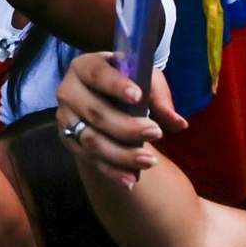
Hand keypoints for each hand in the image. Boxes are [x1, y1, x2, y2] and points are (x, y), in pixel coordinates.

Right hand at [54, 54, 183, 187]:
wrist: (102, 97)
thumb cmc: (126, 82)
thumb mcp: (144, 79)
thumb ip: (160, 98)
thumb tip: (178, 124)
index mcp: (84, 67)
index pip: (98, 75)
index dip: (116, 85)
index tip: (138, 96)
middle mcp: (68, 92)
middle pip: (95, 113)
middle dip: (126, 127)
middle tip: (156, 133)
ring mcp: (66, 119)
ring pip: (91, 140)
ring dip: (121, 154)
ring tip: (150, 160)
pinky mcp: (69, 142)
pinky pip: (90, 160)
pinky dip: (112, 171)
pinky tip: (132, 179)